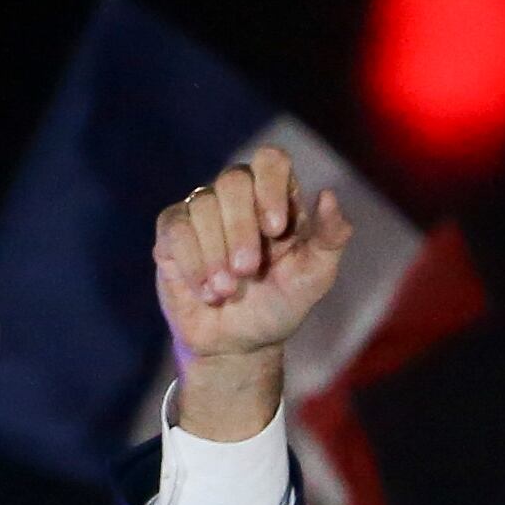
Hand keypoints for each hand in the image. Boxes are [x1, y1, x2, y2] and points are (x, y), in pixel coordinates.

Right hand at [155, 145, 353, 440]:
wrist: (238, 345)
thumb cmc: (280, 305)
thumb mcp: (315, 277)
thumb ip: (331, 238)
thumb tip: (328, 195)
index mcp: (276, 197)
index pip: (270, 159)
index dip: (270, 186)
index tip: (275, 229)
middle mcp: (238, 195)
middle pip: (233, 180)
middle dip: (241, 229)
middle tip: (248, 271)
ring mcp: (202, 210)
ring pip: (202, 206)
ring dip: (216, 255)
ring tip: (228, 292)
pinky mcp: (173, 232)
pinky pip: (175, 228)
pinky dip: (193, 263)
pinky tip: (207, 292)